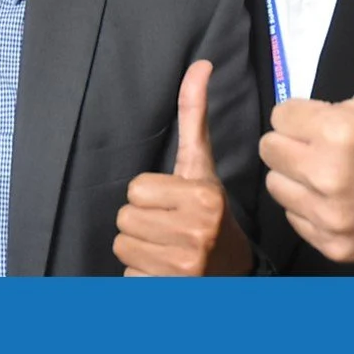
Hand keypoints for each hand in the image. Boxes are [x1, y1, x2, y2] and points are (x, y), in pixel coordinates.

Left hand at [112, 61, 251, 275]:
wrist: (230, 270)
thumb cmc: (209, 211)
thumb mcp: (201, 164)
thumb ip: (194, 115)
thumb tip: (200, 63)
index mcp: (203, 197)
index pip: (134, 189)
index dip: (149, 195)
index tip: (172, 202)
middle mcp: (196, 233)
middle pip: (124, 218)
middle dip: (142, 222)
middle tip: (168, 226)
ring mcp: (183, 266)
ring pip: (123, 245)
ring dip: (139, 247)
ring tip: (166, 247)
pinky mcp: (167, 290)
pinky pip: (127, 274)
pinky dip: (140, 274)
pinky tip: (163, 270)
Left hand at [259, 0, 353, 262]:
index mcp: (338, 130)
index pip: (280, 115)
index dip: (305, 114)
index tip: (333, 119)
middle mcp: (329, 175)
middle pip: (271, 149)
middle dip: (295, 143)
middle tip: (330, 144)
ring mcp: (330, 215)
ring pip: (276, 184)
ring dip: (296, 176)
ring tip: (333, 169)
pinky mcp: (331, 244)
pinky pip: (292, 218)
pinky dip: (309, 209)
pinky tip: (338, 197)